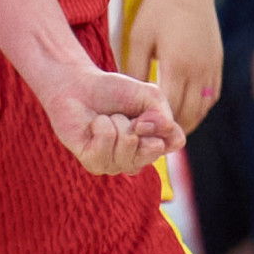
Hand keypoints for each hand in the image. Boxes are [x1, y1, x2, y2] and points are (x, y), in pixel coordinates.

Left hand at [42, 64, 182, 176]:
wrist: (78, 88)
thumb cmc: (115, 92)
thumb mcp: (149, 96)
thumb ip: (163, 116)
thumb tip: (155, 140)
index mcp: (155, 143)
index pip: (175, 142)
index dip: (162, 123)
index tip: (144, 111)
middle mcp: (138, 159)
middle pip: (153, 148)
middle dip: (136, 123)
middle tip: (122, 116)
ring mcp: (116, 165)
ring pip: (128, 144)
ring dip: (116, 121)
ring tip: (107, 119)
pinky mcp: (93, 163)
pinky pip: (105, 142)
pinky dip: (100, 125)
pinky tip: (94, 126)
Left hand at [127, 0, 224, 134]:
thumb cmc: (158, 10)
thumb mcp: (138, 38)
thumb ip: (134, 69)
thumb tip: (127, 98)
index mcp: (177, 65)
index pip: (170, 108)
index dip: (157, 125)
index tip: (143, 136)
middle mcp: (199, 70)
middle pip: (189, 113)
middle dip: (172, 130)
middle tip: (154, 141)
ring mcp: (212, 67)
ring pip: (204, 108)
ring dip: (188, 121)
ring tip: (170, 131)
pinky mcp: (218, 62)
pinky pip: (213, 95)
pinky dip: (201, 108)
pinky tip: (188, 111)